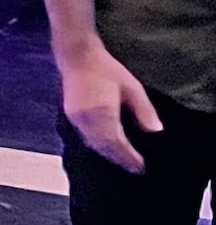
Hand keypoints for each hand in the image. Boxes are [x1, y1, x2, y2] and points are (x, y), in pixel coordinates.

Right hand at [60, 40, 160, 172]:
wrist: (77, 56)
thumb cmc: (106, 69)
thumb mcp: (132, 87)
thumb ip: (144, 110)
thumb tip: (155, 131)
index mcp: (102, 112)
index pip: (116, 142)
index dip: (128, 157)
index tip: (140, 167)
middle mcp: (86, 119)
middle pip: (102, 147)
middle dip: (118, 159)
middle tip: (134, 168)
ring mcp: (75, 118)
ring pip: (92, 144)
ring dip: (107, 154)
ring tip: (122, 161)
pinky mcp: (70, 116)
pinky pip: (84, 137)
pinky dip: (97, 145)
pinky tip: (106, 147)